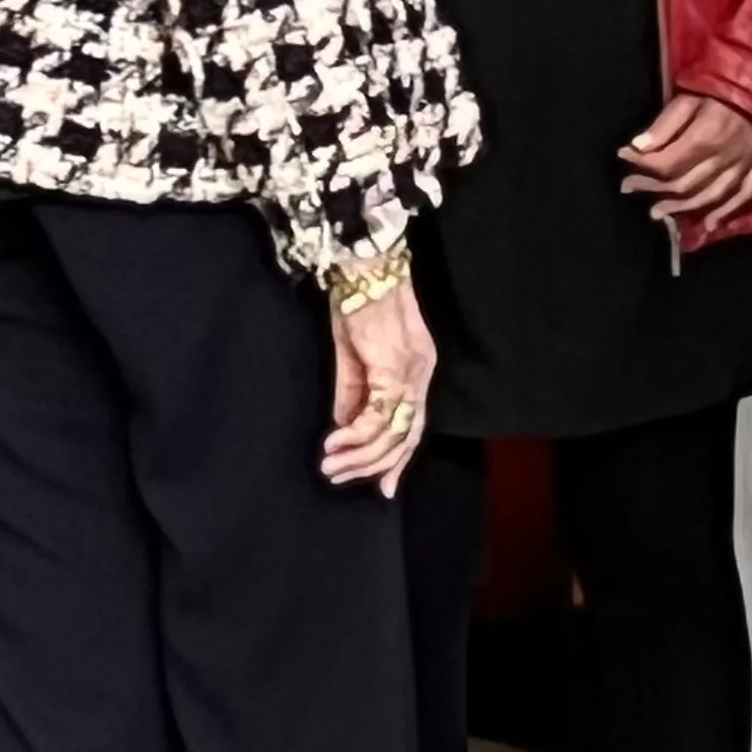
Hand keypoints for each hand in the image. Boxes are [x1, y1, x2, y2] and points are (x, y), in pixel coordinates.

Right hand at [324, 267, 436, 496]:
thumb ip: (352, 392)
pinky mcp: (393, 367)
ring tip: (330, 467)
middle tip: (340, 479)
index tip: (380, 487)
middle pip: (407, 437)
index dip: (398, 460)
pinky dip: (355, 435)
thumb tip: (344, 428)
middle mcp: (421, 374)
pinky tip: (333, 443)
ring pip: (393, 432)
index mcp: (417, 370)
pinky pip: (377, 415)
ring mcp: (410, 372)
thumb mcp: (352, 354)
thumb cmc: (358, 301)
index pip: (414, 428)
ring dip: (360, 456)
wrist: (363, 265)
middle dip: (375, 466)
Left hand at [622, 93, 751, 230]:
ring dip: (680, 208)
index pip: (666, 163)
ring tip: (657, 212)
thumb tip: (638, 147)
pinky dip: (726, 212)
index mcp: (705, 137)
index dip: (641, 164)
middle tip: (629, 187)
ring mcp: (744, 166)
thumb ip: (666, 124)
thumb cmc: (725, 87)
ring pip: (709, 196)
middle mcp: (724, 158)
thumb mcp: (690, 96)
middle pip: (683, 184)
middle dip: (651, 187)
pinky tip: (709, 224)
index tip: (622, 157)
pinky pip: (742, 196)